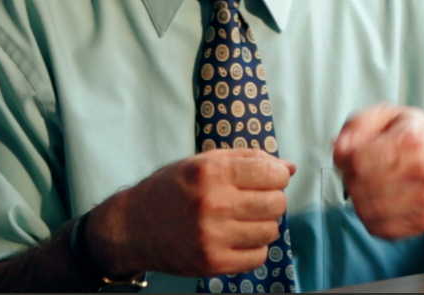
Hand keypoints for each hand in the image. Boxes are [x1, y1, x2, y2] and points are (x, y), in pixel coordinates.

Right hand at [86, 149, 295, 277]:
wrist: (134, 226)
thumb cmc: (172, 188)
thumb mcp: (203, 162)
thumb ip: (248, 159)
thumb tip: (289, 167)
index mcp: (211, 173)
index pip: (270, 173)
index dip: (278, 174)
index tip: (272, 177)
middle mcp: (213, 204)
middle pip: (276, 203)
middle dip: (273, 197)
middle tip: (257, 197)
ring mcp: (213, 237)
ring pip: (271, 230)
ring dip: (264, 222)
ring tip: (245, 216)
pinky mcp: (213, 263)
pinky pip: (258, 256)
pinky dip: (255, 246)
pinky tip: (238, 235)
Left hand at [333, 104, 423, 239]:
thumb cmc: (422, 137)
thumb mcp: (391, 115)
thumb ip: (358, 124)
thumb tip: (338, 148)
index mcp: (411, 140)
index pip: (357, 160)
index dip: (345, 159)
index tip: (349, 155)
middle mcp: (421, 172)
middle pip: (360, 186)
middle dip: (350, 178)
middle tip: (359, 170)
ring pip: (366, 211)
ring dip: (358, 199)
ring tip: (367, 185)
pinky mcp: (423, 222)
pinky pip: (380, 229)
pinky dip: (370, 218)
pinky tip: (378, 201)